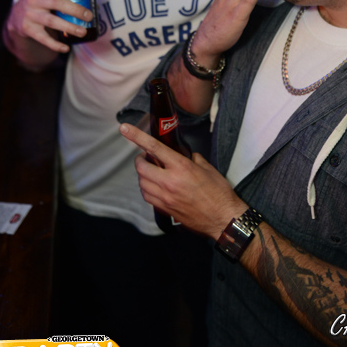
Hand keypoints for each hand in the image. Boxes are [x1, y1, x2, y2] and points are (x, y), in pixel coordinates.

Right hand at [5, 0, 92, 55]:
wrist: (16, 19)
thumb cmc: (37, 2)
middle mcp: (33, 2)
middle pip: (55, 4)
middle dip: (74, 9)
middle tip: (89, 16)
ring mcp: (30, 16)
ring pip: (52, 22)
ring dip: (69, 27)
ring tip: (83, 31)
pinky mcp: (28, 30)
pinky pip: (44, 39)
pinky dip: (55, 45)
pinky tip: (66, 48)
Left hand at [120, 123, 246, 238]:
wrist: (222, 218)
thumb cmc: (219, 192)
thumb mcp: (208, 168)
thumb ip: (193, 159)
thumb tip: (185, 156)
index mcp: (181, 167)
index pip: (154, 148)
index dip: (136, 136)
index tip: (124, 128)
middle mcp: (169, 182)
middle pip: (141, 167)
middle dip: (140, 160)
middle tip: (146, 157)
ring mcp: (165, 197)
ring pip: (142, 183)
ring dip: (143, 175)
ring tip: (153, 172)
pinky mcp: (164, 209)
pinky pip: (147, 196)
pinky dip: (147, 188)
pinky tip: (156, 186)